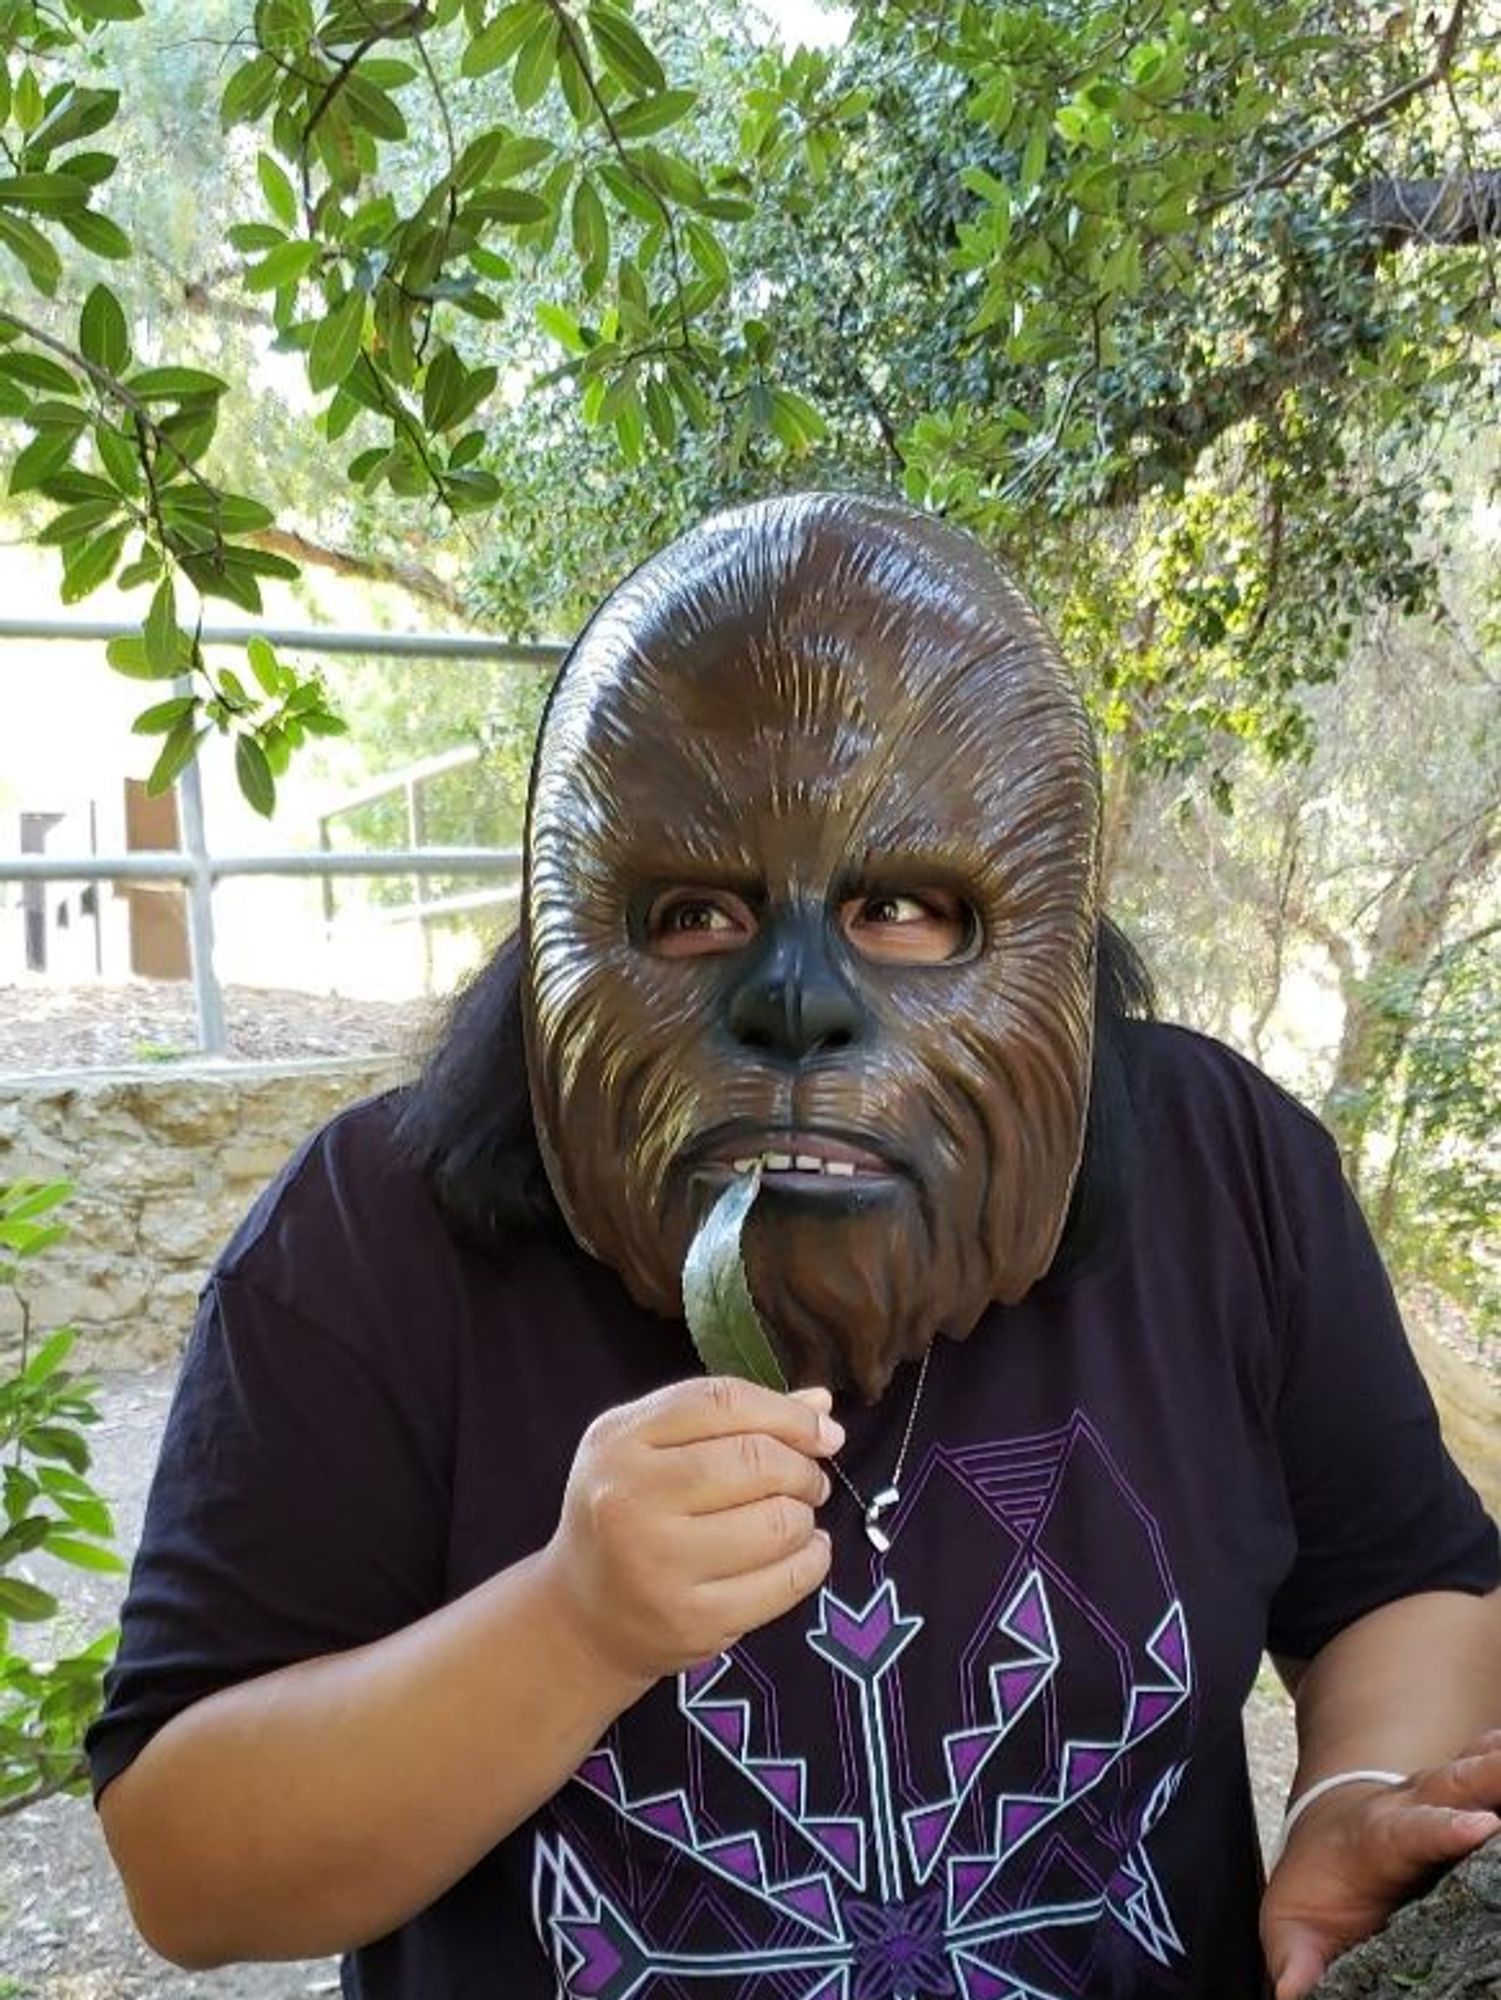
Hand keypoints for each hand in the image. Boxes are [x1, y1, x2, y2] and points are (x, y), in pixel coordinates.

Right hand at [543, 1376, 842, 1683]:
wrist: (583, 1616)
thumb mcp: (652, 1448)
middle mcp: (630, 1499)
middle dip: (802, 1468)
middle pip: (755, 1460)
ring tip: (795, 1518)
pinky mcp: (694, 1620)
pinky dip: (812, 1560)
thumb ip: (730, 1418)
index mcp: (619, 1441)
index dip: (788, 1413)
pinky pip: (785, 1581)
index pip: (721, 1402)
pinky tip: (803, 1553)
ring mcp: (660, 1565)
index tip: (823, 1432)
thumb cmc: (627, 1513)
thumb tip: (820, 1405)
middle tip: (809, 1480)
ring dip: (806, 1516)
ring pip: (778, 1522)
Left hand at [1261, 1730, 1500, 1998]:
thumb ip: (1295, 1957)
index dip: (1443, 1828)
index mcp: (1374, 1838)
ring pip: (1479, 1769)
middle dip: (1492, 1773)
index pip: (1409, 1831)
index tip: (1481, 1826)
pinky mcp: (1468, 1799)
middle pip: (1455, 1782)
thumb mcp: (1294, 1924)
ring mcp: (1445, 1799)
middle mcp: (1412, 1806)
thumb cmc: (1316, 1889)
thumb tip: (1294, 1992)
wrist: (1325, 1836)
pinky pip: (1492, 1772)